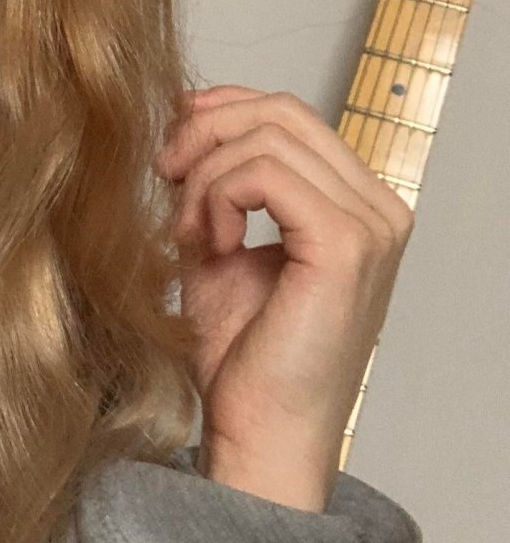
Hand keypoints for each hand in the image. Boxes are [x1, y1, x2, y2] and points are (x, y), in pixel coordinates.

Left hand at [154, 86, 413, 512]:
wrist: (260, 434)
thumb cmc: (243, 356)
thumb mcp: (219, 246)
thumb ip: (213, 185)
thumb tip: (185, 113)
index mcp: (358, 204)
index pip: (291, 114)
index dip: (222, 109)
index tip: (171, 142)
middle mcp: (378, 209)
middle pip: (282, 111)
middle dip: (205, 131)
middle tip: (163, 176)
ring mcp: (370, 226)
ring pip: (267, 137)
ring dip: (204, 175)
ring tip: (186, 231)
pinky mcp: (346, 246)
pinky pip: (264, 174)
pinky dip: (217, 197)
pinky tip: (206, 243)